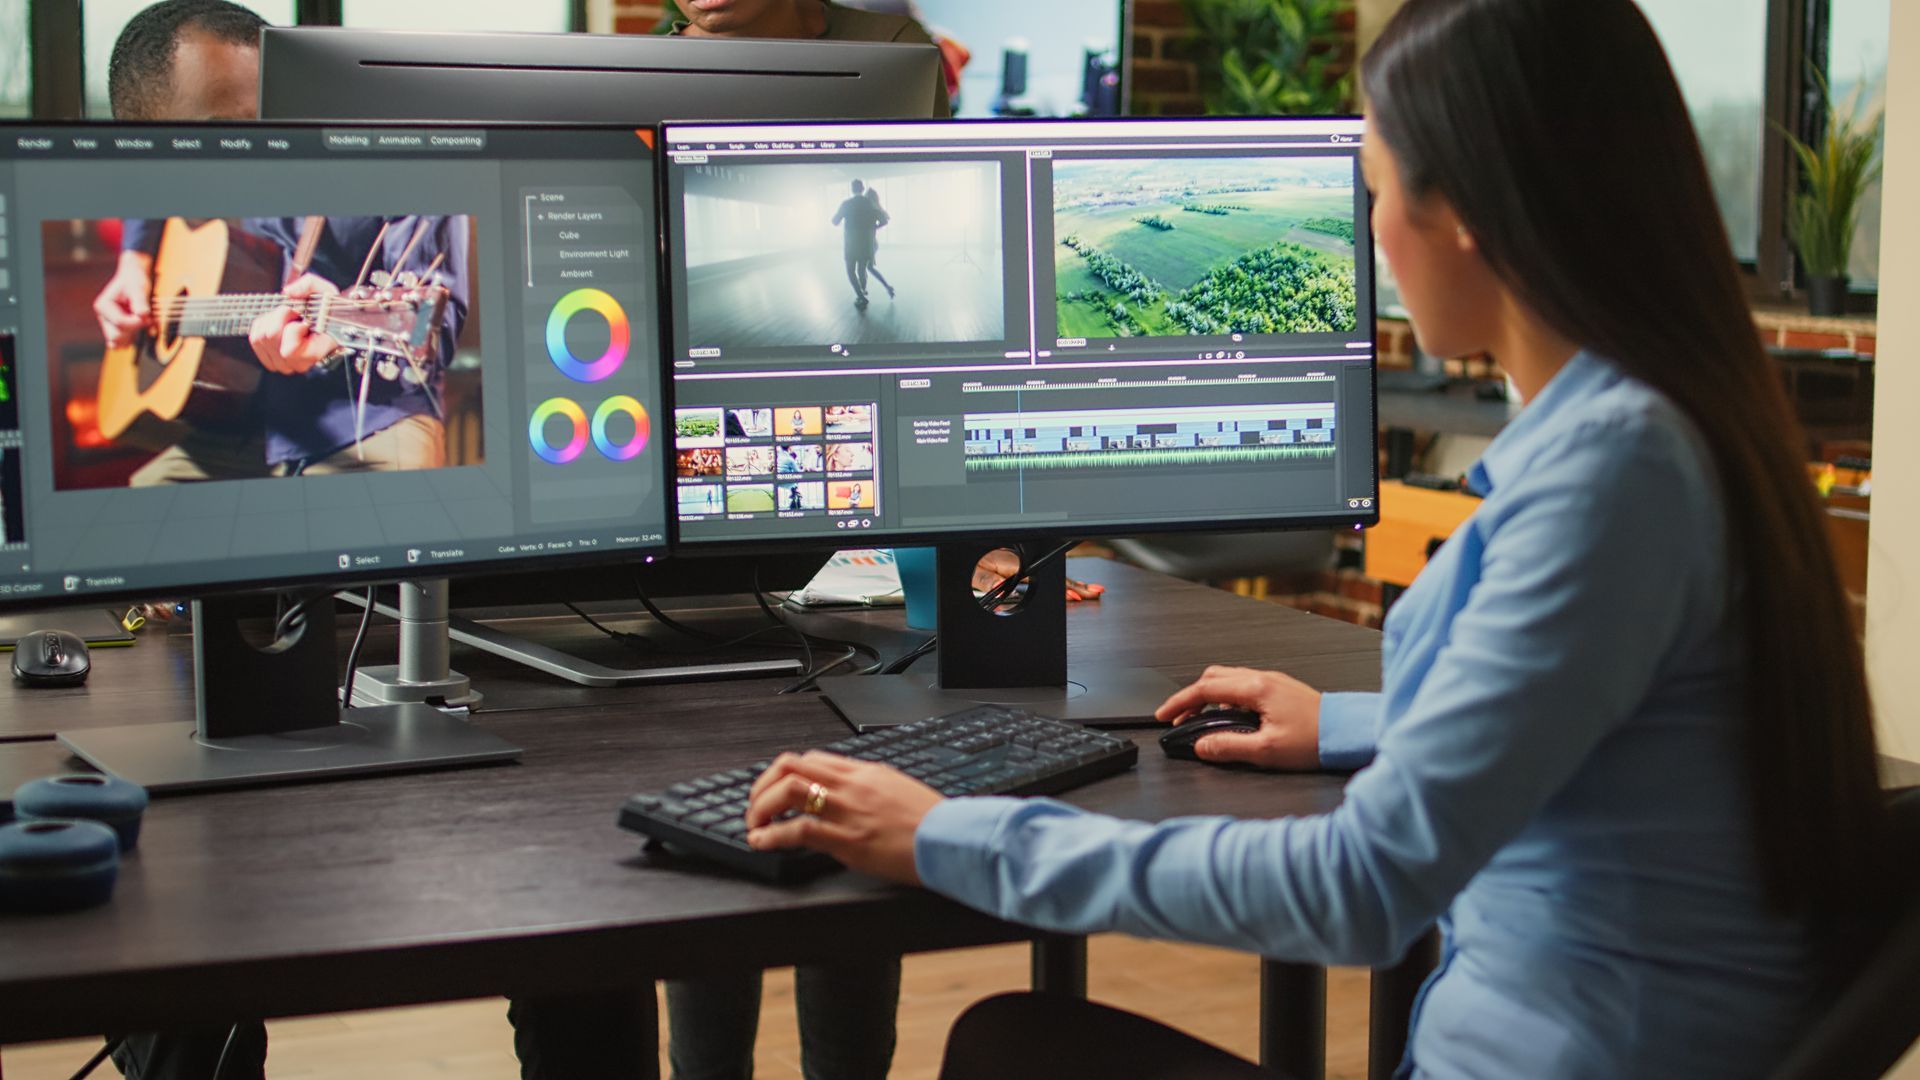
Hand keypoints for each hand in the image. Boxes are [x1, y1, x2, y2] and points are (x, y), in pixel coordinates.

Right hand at [94, 250, 153, 347]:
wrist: (134, 280)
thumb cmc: (135, 282)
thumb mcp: (139, 288)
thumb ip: (140, 302)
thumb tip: (142, 314)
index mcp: (103, 306)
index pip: (119, 322)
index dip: (136, 322)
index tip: (148, 315)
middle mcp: (103, 317)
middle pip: (116, 336)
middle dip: (134, 330)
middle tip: (147, 320)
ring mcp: (108, 325)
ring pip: (119, 342)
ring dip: (134, 336)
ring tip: (144, 323)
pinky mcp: (116, 330)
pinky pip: (122, 344)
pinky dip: (134, 340)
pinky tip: (142, 329)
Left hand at [248, 273, 341, 374]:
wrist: (328, 321)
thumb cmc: (327, 310)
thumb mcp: (324, 291)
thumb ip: (309, 285)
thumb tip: (289, 292)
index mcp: (314, 354)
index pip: (288, 351)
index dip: (293, 328)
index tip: (304, 320)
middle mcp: (298, 364)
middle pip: (270, 338)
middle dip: (280, 318)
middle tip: (295, 315)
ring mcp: (284, 365)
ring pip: (260, 338)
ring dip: (271, 321)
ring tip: (288, 319)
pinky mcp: (270, 360)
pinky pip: (254, 339)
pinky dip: (263, 327)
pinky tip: (278, 324)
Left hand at [745, 751, 943, 884]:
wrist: (952, 839)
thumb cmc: (932, 822)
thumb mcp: (898, 791)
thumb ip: (870, 790)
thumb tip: (848, 797)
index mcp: (865, 772)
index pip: (811, 759)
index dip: (783, 773)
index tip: (774, 790)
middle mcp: (852, 785)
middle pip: (790, 765)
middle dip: (763, 785)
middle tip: (756, 806)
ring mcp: (848, 810)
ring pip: (788, 790)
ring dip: (761, 807)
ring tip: (755, 825)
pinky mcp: (848, 839)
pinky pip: (799, 830)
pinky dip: (772, 835)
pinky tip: (763, 842)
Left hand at [971, 550, 1104, 601]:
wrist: (960, 553)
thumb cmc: (966, 565)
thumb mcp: (973, 574)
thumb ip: (989, 582)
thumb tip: (1003, 590)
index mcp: (1009, 562)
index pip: (1041, 578)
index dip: (1060, 587)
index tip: (1075, 595)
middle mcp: (1019, 561)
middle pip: (1051, 575)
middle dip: (1075, 584)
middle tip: (1093, 593)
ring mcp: (1023, 563)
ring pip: (1051, 574)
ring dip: (1072, 582)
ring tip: (1090, 590)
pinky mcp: (1021, 565)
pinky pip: (1044, 573)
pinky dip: (1060, 580)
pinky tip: (1071, 587)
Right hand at [1155, 665, 1322, 769]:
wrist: (1350, 733)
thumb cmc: (1317, 739)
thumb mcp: (1266, 751)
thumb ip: (1228, 747)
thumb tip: (1201, 746)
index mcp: (1256, 688)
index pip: (1205, 689)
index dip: (1179, 702)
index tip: (1163, 714)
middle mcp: (1263, 679)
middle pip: (1214, 677)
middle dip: (1192, 697)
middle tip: (1181, 718)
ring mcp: (1274, 682)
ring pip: (1230, 680)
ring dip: (1210, 698)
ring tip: (1204, 722)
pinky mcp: (1282, 690)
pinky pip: (1245, 687)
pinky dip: (1228, 699)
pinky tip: (1233, 720)